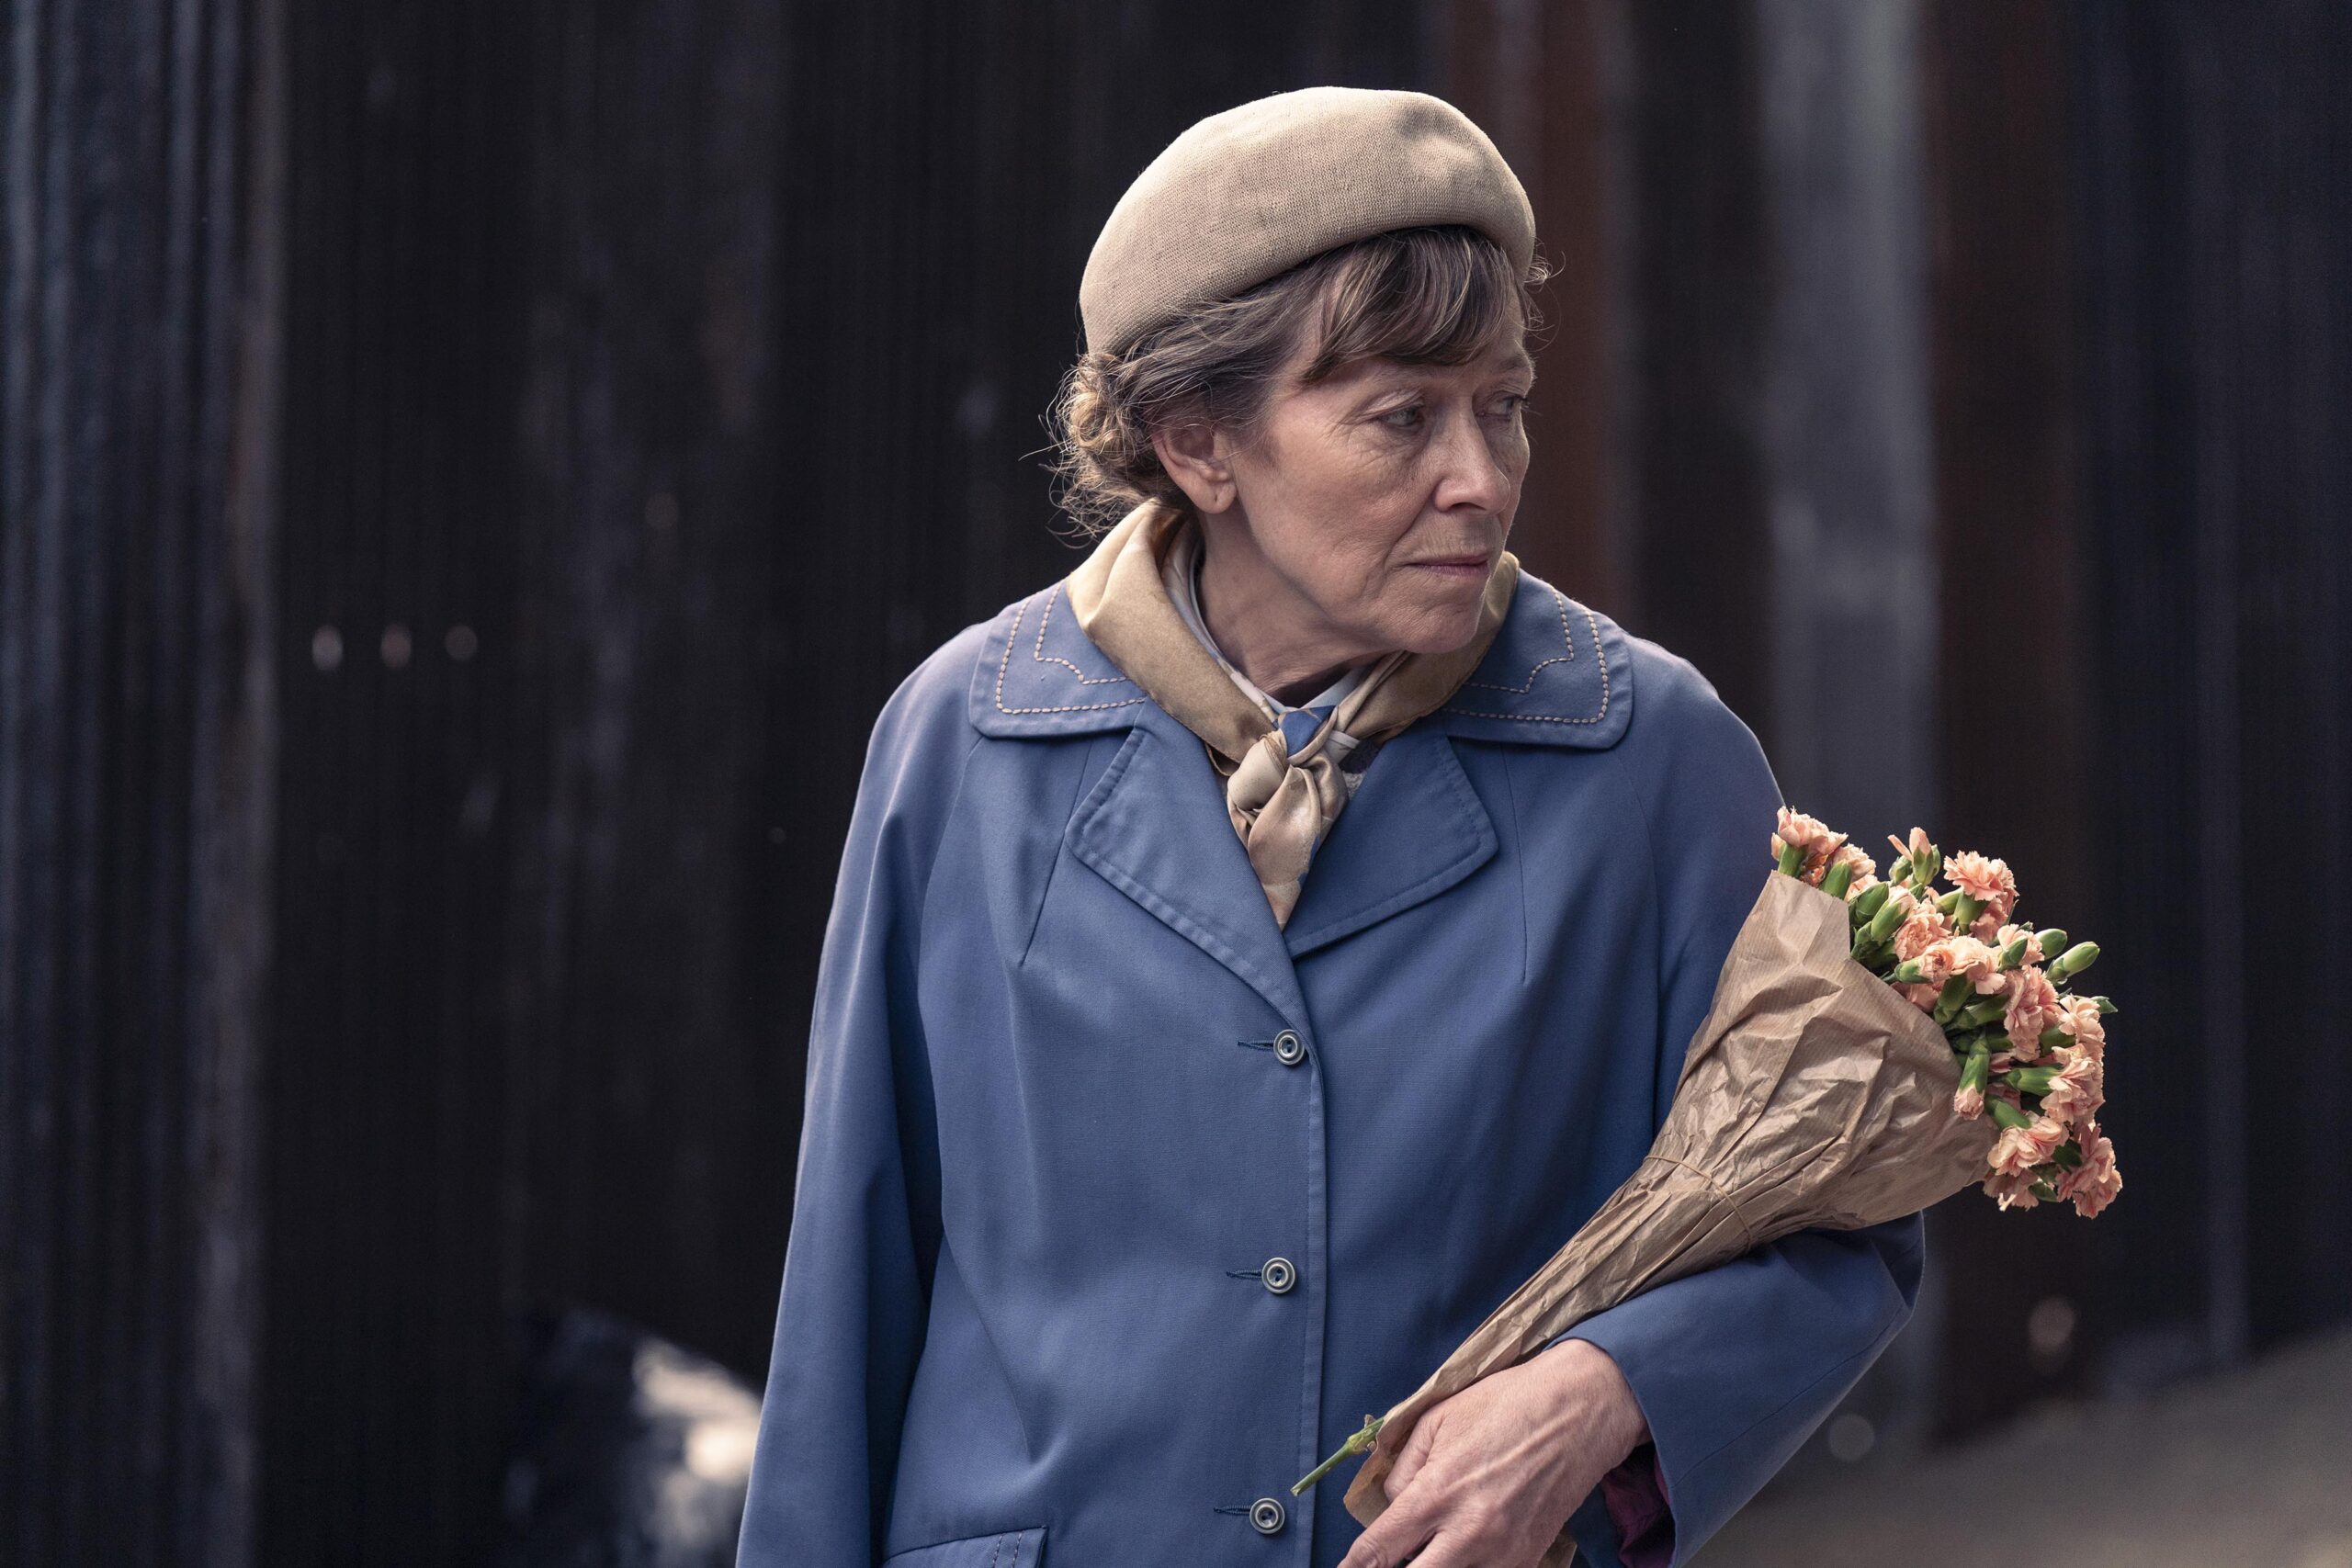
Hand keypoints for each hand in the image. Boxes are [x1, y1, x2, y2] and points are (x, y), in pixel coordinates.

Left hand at [1336, 1338, 1648, 1567]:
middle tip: (1385, 1563)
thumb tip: (1393, 1502)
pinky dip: (1469, 1567)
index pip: (1379, 1549)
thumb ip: (1403, 1466)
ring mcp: (1501, 1552)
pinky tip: (1460, 1552)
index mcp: (1436, 1493)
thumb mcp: (1437, 1418)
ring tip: (1426, 1551)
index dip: (1356, 1566)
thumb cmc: (1505, 1404)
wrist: (1578, 1411)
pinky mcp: (1528, 1558)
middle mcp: (1467, 1532)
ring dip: (1433, 1567)